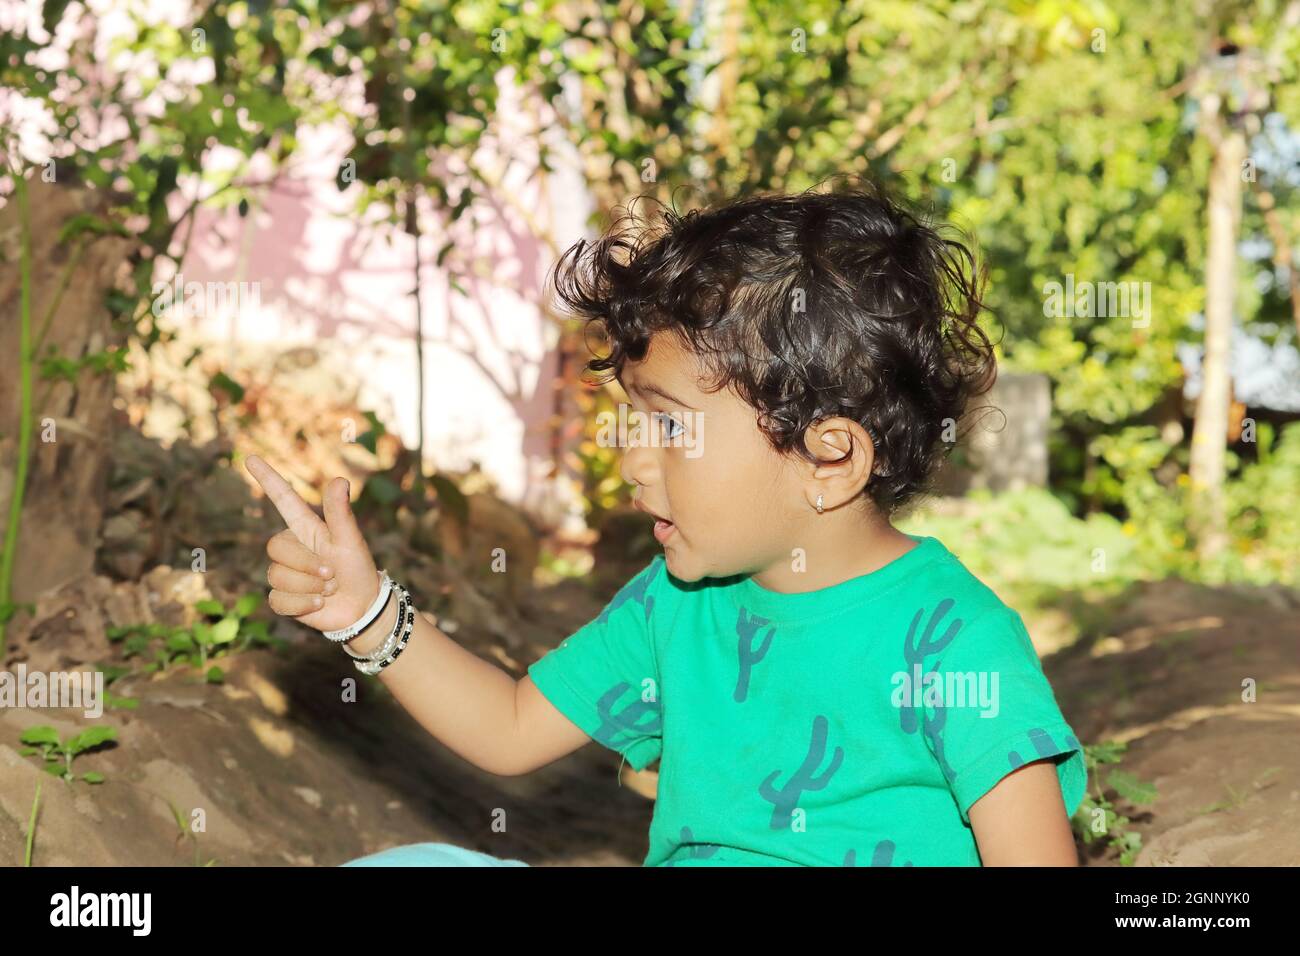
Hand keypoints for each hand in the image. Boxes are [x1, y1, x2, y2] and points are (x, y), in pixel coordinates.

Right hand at [246, 455, 380, 633]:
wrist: (362, 607)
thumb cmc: (358, 569)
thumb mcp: (351, 541)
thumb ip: (341, 513)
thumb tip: (339, 480)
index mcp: (306, 527)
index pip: (283, 499)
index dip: (268, 479)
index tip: (251, 458)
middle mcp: (291, 547)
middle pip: (276, 548)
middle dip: (307, 564)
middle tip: (332, 573)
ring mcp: (284, 573)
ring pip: (277, 576)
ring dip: (310, 586)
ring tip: (329, 588)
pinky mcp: (281, 598)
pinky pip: (278, 599)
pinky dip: (303, 604)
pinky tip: (319, 603)